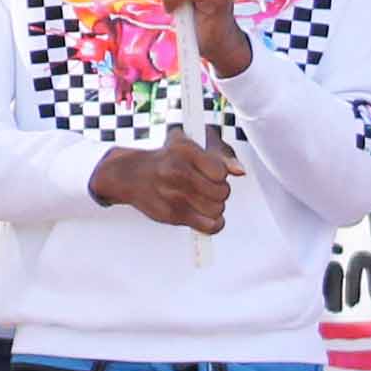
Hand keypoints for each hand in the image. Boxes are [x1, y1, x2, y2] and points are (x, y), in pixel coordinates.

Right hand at [89, 138, 241, 232]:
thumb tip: (240, 171)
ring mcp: (174, 195)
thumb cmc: (165, 158)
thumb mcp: (188, 144)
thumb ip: (219, 155)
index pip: (220, 171)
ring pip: (217, 209)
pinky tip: (207, 216)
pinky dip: (214, 223)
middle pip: (222, 192)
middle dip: (219, 191)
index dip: (220, 174)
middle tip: (207, 188)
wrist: (130, 174)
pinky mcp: (172, 215)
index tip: (212, 173)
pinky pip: (209, 226)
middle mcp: (177, 171)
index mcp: (184, 149)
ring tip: (204, 200)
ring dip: (215, 207)